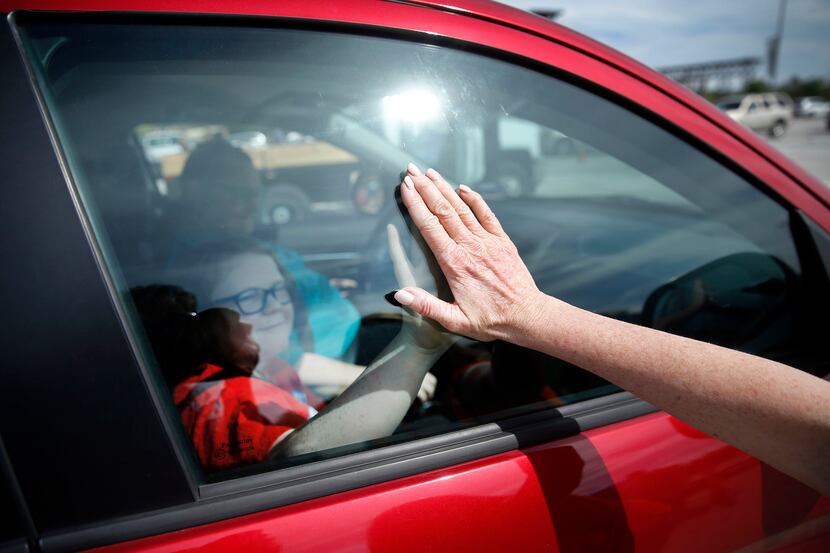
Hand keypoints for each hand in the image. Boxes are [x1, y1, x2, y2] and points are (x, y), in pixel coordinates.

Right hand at [393, 164, 542, 341]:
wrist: (526, 316)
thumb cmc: (491, 320)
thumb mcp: (455, 320)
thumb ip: (426, 305)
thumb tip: (400, 294)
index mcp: (454, 264)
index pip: (429, 226)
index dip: (415, 204)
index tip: (406, 187)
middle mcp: (470, 247)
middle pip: (443, 210)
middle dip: (425, 188)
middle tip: (411, 171)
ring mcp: (487, 241)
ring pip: (461, 208)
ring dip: (444, 188)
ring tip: (430, 172)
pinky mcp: (502, 241)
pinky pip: (486, 214)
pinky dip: (474, 198)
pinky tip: (462, 187)